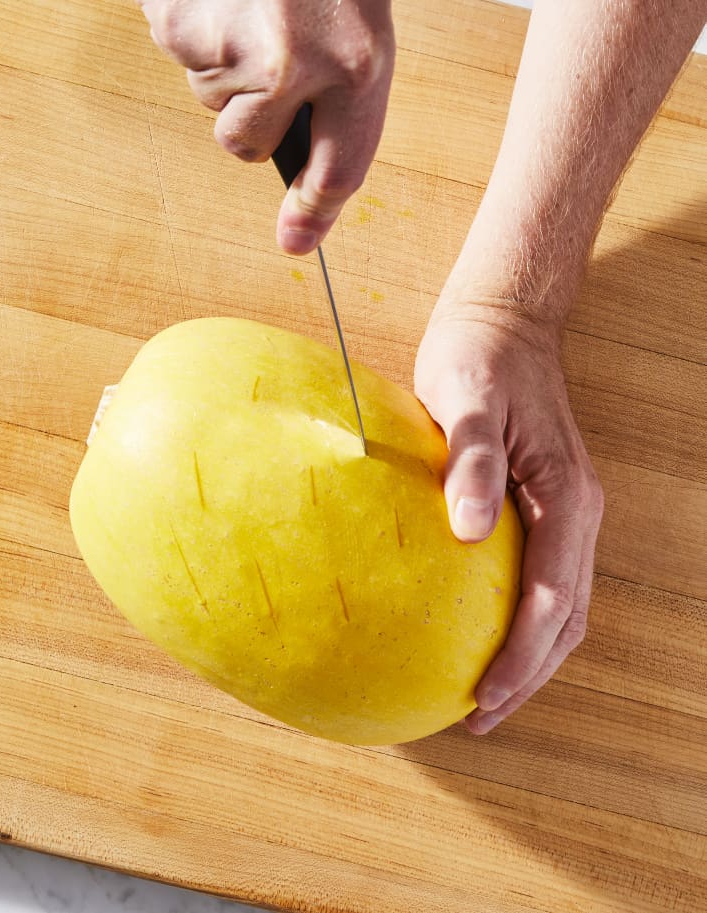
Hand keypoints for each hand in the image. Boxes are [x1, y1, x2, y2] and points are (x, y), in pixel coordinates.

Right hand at [137, 0, 394, 253]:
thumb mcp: (360, 50)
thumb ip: (335, 139)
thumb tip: (296, 233)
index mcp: (353, 67)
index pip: (336, 171)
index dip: (314, 213)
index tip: (295, 242)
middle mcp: (289, 60)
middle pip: (244, 144)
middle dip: (252, 113)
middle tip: (274, 53)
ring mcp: (226, 37)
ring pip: (209, 98)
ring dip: (226, 67)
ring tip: (253, 12)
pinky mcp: (174, 16)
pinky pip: (178, 54)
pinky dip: (196, 32)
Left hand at [414, 295, 603, 734]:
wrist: (502, 324)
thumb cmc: (478, 357)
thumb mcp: (465, 398)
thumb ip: (471, 462)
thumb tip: (467, 531)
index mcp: (566, 497)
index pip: (553, 600)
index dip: (521, 659)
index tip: (481, 700)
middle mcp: (577, 511)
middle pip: (566, 618)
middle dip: (528, 675)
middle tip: (478, 718)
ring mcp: (566, 510)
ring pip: (562, 604)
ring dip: (530, 656)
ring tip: (483, 694)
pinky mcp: (544, 505)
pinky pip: (544, 578)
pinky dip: (523, 619)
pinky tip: (482, 629)